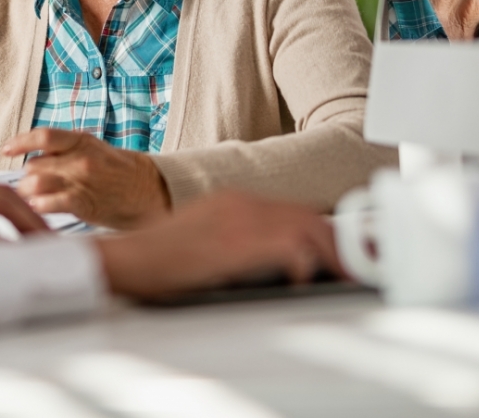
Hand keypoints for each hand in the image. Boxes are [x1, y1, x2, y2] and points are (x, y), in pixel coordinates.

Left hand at [2, 128, 169, 228]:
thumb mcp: (93, 149)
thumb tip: (32, 160)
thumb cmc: (118, 172)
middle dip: (27, 177)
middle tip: (29, 186)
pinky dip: (39, 205)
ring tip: (32, 197)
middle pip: (34, 165)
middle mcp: (79, 158)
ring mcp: (82, 181)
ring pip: (35, 182)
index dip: (20, 142)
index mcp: (81, 140)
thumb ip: (64, 152)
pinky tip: (40, 207)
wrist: (149, 191)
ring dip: (28, 192)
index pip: (42, 136)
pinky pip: (50, 203)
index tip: (7, 150)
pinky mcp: (84, 203)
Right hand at [93, 190, 343, 299]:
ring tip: (343, 274)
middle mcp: (240, 204)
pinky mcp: (236, 246)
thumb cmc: (156, 257)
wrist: (127, 260)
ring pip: (306, 227)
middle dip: (335, 242)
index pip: (292, 210)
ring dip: (330, 252)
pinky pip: (289, 247)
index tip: (338, 251)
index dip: (321, 232)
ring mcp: (239, 222)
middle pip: (306, 216)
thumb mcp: (202, 237)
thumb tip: (270, 260)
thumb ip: (236, 239)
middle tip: (352, 266)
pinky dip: (307, 262)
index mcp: (232, 200)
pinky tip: (308, 278)